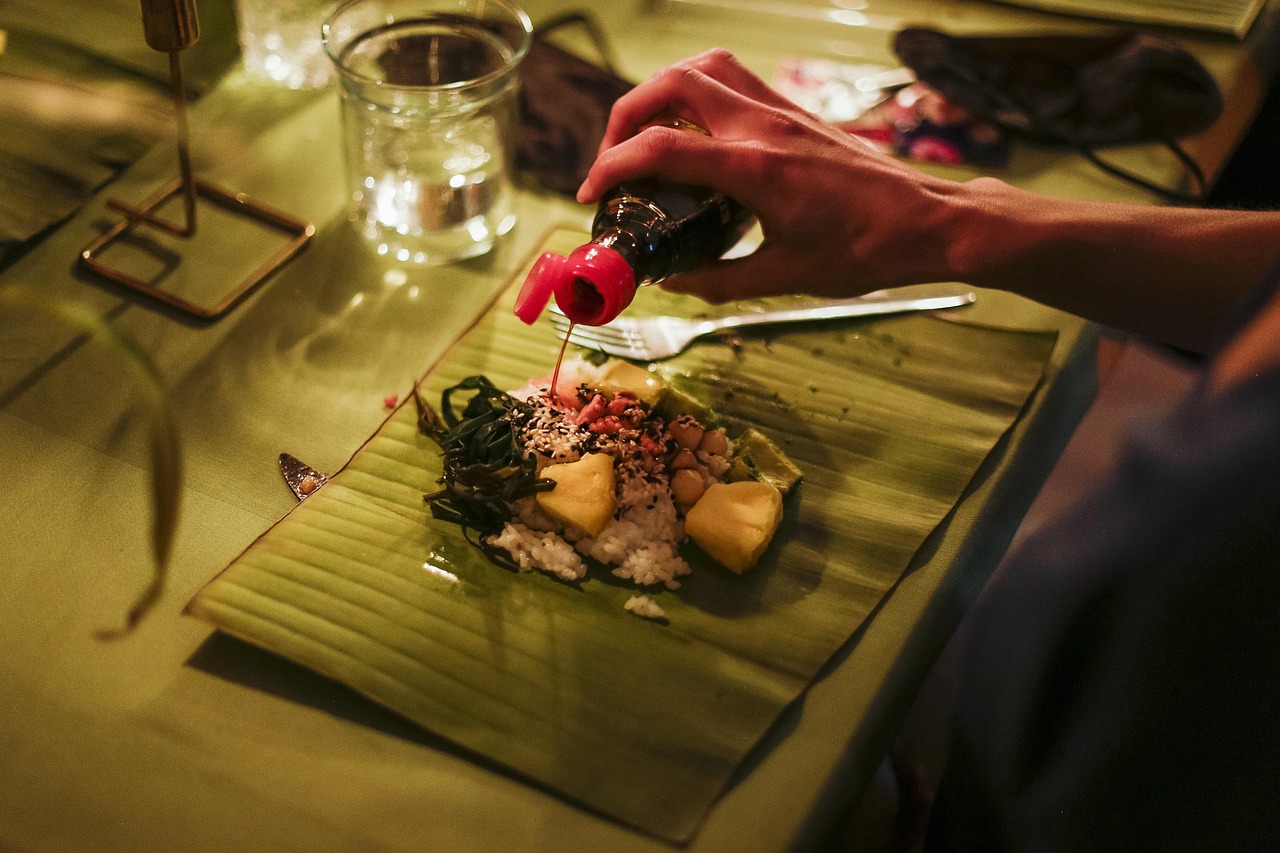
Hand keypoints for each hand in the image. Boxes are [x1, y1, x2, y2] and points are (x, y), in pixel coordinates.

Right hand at [576, 49, 967, 302]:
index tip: (593, 196)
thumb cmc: (867, 250)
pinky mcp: (795, 112)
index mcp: (756, 169)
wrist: (928, 222)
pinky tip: (694, 135)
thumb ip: (718, 280)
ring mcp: (781, 112)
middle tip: (613, 159)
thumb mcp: (785, 277)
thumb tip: (671, 283)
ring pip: (703, 67)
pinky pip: (733, 79)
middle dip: (625, 116)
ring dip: (660, 91)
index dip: (611, 168)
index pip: (660, 149)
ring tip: (645, 135)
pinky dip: (697, 93)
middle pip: (671, 84)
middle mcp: (764, 127)